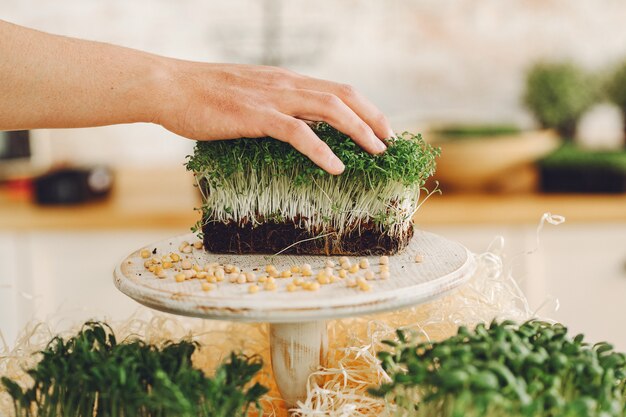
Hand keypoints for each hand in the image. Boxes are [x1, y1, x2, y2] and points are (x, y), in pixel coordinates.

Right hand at [154, 62, 391, 173]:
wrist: (170, 86)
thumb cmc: (204, 96)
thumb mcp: (248, 96)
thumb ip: (273, 107)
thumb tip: (292, 128)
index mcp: (286, 80)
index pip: (336, 89)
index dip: (365, 107)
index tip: (380, 128)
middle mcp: (286, 84)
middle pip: (343, 96)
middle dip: (372, 118)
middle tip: (389, 142)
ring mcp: (272, 98)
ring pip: (329, 109)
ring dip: (358, 131)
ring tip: (376, 152)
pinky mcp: (255, 115)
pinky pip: (296, 132)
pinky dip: (320, 150)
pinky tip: (335, 167)